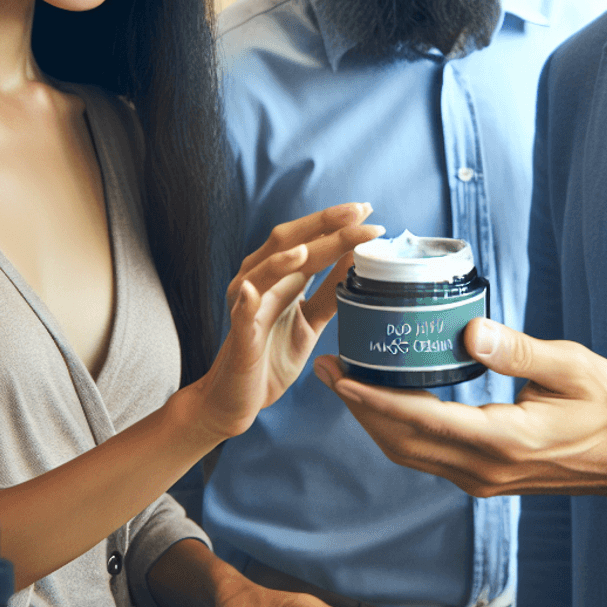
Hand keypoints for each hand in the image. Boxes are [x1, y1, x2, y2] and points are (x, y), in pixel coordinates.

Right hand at [189, 203, 383, 443]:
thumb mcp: (310, 319)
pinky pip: (240, 316)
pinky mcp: (239, 337)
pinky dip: (244, 302)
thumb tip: (359, 260)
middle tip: (357, 214)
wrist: (239, 397)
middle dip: (322, 227)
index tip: (367, 209)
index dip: (335, 223)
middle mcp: (258, 281)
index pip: (308, 238)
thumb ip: (330, 291)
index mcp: (278, 275)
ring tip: (306, 250)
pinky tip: (249, 291)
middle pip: (287, 244)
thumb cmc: (273, 353)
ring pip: (262, 274)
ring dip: (282, 261)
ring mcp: (246, 307)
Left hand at [315, 317, 606, 526]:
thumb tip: (469, 330)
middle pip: (402, 443)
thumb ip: (518, 350)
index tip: (340, 377)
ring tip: (347, 384)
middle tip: (328, 371)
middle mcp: (484, 469)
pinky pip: (428, 457)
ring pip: (411, 455)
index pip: (420, 422)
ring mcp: (483, 479)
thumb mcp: (571, 366)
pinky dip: (399, 430)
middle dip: (359, 409)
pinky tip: (390, 403)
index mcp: (502, 440)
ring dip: (374, 422)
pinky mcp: (485, 477)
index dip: (373, 400)